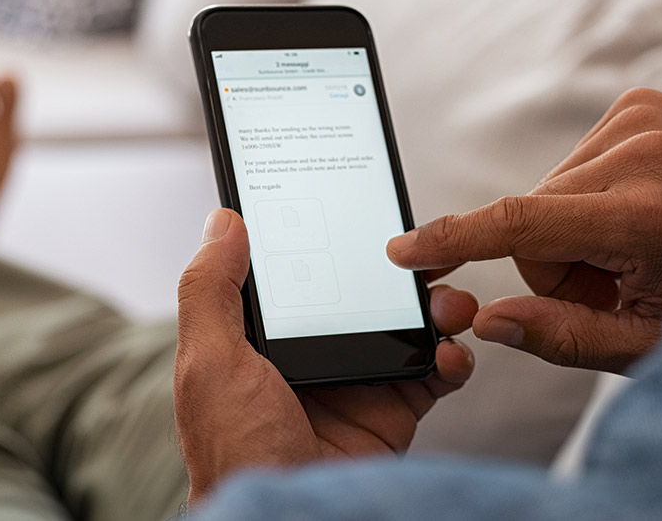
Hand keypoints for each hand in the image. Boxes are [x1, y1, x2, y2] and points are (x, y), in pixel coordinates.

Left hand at [174, 208, 476, 506]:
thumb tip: (224, 220)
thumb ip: (211, 290)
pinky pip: (434, 373)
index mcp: (266, 338)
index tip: (363, 209)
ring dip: (437, 306)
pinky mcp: (393, 413)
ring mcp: (358, 383)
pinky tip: (451, 353)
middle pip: (367, 293)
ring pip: (408, 325)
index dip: (334, 239)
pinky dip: (453, 357)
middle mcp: (315, 354)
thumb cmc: (235, 453)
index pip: (305, 271)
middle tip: (427, 253)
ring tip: (448, 303)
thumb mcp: (209, 362)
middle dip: (402, 270)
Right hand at [387, 88, 661, 372]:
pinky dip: (591, 195)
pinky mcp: (644, 102)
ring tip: (638, 246)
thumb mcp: (651, 345)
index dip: (453, 239)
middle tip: (619, 280)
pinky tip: (639, 211)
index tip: (403, 249)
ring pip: (548, 190)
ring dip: (575, 227)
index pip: (519, 224)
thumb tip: (487, 322)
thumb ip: (562, 336)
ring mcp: (646, 117)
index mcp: (647, 215)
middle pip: (531, 217)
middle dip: (557, 261)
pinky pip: (573, 160)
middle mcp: (643, 151)